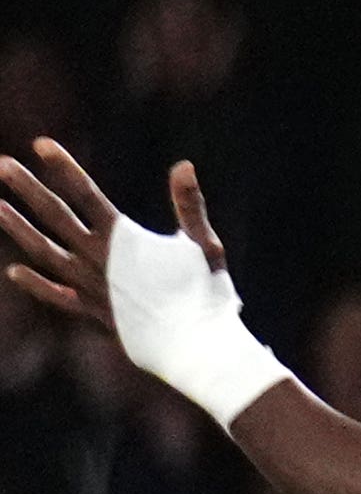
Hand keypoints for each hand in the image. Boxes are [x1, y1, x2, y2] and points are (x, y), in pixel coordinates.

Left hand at [0, 140, 210, 355]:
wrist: (198, 349)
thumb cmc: (208, 296)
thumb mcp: (204, 246)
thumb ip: (189, 205)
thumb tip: (185, 166)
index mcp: (125, 240)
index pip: (86, 194)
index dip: (64, 167)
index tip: (40, 145)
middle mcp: (99, 259)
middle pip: (55, 216)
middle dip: (28, 189)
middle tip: (3, 165)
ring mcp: (91, 286)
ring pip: (44, 252)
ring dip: (18, 228)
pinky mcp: (93, 312)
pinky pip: (57, 295)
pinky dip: (36, 284)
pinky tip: (14, 271)